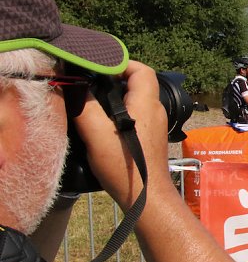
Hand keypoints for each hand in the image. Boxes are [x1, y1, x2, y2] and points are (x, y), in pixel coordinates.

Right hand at [73, 61, 171, 210]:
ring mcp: (157, 125)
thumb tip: (76, 87)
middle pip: (139, 83)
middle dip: (115, 80)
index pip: (141, 70)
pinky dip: (122, 113)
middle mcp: (156, 111)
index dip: (121, 64)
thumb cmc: (124, 166)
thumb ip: (86, 107)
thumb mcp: (97, 134)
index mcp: (147, 104)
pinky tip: (105, 126)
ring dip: (117, 98)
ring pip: (138, 100)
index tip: (99, 70)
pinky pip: (138, 115)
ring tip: (94, 105)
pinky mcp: (152, 138)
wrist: (146, 197)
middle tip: (91, 86)